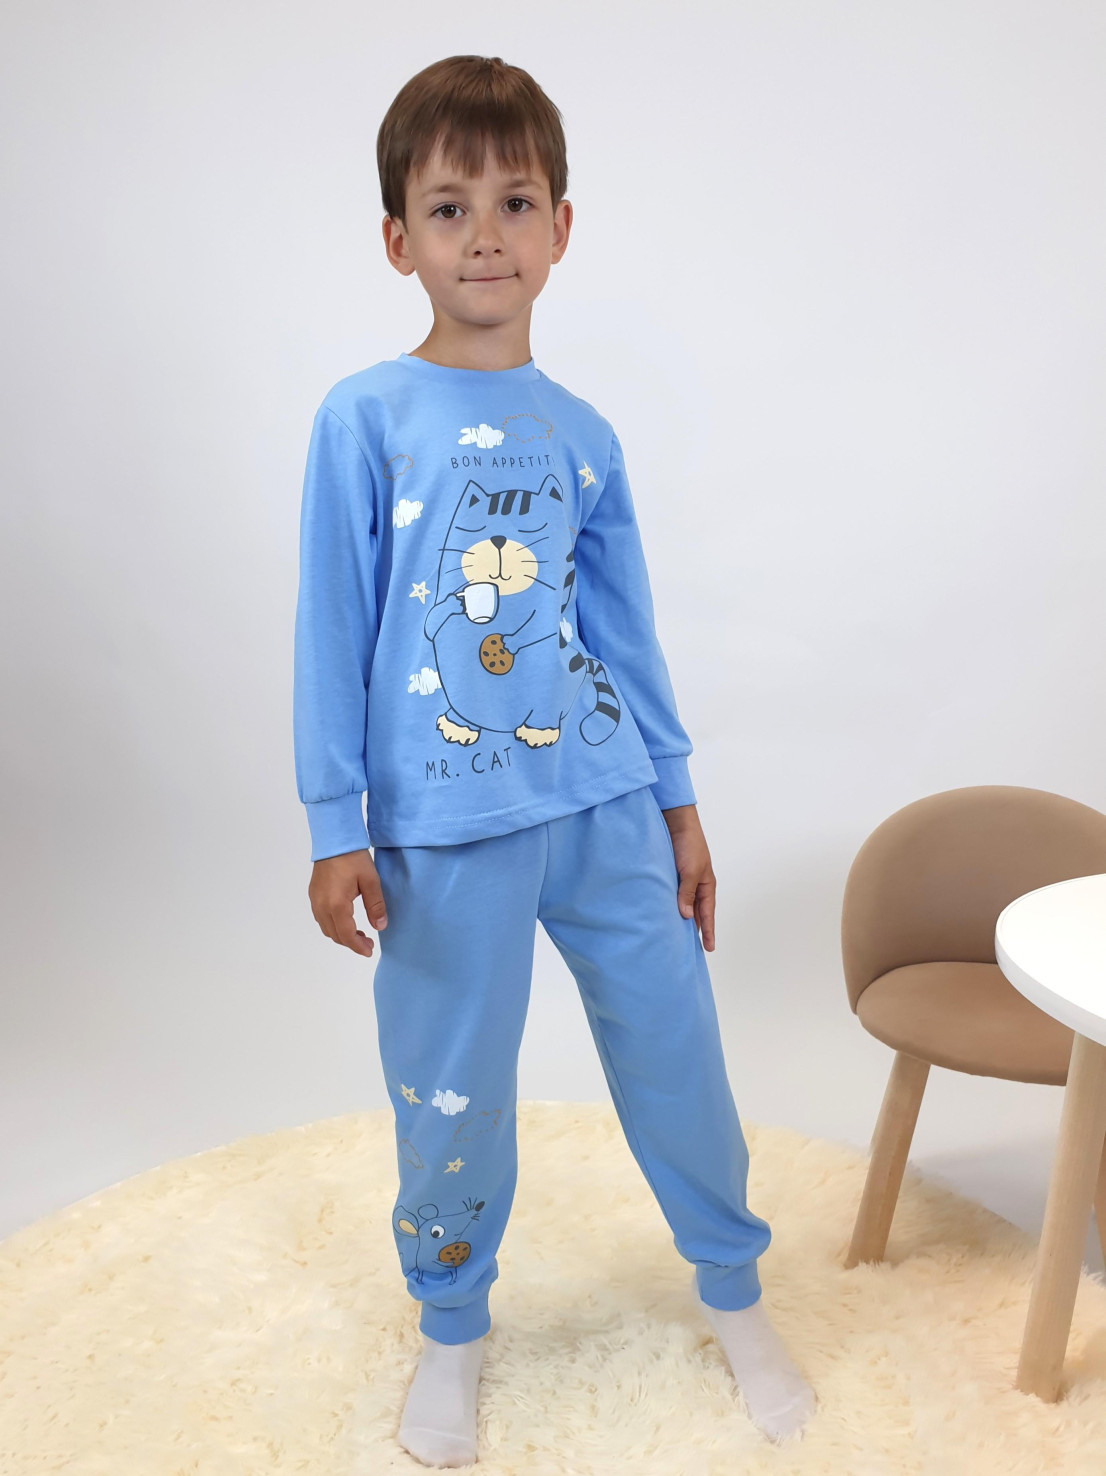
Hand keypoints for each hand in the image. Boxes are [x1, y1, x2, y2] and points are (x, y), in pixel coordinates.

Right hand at [308, 848, 387, 957]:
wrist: (333, 840)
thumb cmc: (353, 858)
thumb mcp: (370, 881)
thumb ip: (376, 905)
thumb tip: (380, 926)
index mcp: (337, 904)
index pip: (346, 935)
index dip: (357, 946)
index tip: (369, 951)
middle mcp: (322, 906)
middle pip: (335, 935)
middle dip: (351, 943)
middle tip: (368, 942)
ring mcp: (315, 901)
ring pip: (326, 928)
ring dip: (341, 935)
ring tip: (358, 934)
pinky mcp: (313, 895)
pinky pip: (321, 919)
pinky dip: (333, 926)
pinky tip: (345, 920)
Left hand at [661, 804, 716, 950]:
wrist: (676, 822)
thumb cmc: (689, 844)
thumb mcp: (690, 870)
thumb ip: (687, 893)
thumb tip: (684, 916)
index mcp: (706, 885)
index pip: (707, 914)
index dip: (708, 931)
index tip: (709, 948)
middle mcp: (695, 885)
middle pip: (695, 912)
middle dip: (693, 929)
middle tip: (688, 948)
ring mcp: (682, 880)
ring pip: (682, 904)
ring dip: (678, 917)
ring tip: (673, 936)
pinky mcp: (669, 875)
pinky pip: (670, 895)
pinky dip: (668, 905)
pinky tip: (660, 914)